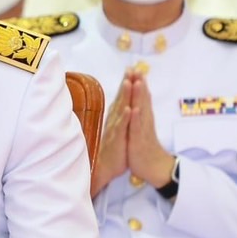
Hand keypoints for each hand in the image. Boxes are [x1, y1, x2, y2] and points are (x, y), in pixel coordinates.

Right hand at [92, 71, 136, 196]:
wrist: (105, 168)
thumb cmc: (113, 149)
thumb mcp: (118, 130)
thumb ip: (119, 116)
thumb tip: (123, 104)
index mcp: (116, 118)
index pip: (122, 98)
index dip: (127, 83)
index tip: (132, 69)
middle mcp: (114, 120)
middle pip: (121, 99)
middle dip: (126, 83)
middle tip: (131, 68)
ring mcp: (115, 129)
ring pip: (121, 110)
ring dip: (125, 96)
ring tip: (129, 82)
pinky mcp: (118, 139)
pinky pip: (123, 128)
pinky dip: (126, 118)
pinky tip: (130, 109)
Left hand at [125, 75, 174, 187]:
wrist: (154, 167)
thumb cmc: (145, 148)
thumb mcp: (141, 129)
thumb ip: (141, 116)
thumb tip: (138, 103)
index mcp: (143, 118)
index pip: (141, 98)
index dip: (137, 83)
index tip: (134, 68)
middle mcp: (144, 121)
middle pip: (142, 100)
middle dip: (139, 84)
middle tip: (137, 68)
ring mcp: (142, 130)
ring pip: (141, 110)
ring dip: (140, 96)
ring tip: (139, 82)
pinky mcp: (139, 140)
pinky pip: (137, 128)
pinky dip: (136, 118)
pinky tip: (135, 109)